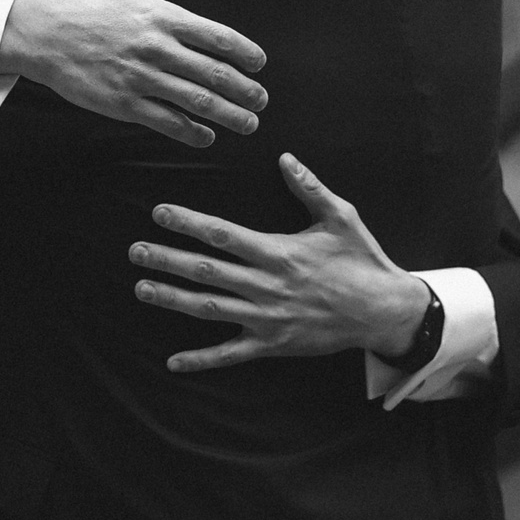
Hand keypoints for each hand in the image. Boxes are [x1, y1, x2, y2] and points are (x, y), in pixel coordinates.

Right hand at [0, 0, 266, 146]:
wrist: (40, 33)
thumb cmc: (86, 1)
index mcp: (162, 15)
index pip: (219, 38)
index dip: (247, 54)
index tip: (259, 65)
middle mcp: (155, 48)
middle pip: (215, 74)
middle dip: (247, 92)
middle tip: (262, 101)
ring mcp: (139, 78)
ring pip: (197, 102)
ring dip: (229, 116)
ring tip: (248, 124)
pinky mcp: (122, 103)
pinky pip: (167, 122)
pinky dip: (192, 132)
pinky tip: (206, 136)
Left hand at [132, 153, 429, 386]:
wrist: (384, 311)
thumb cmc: (362, 260)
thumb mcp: (341, 217)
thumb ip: (309, 188)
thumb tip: (285, 158)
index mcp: (278, 252)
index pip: (222, 235)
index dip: (188, 223)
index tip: (160, 212)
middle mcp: (266, 286)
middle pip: (206, 272)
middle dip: (167, 260)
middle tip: (136, 251)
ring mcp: (267, 318)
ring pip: (209, 309)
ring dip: (173, 299)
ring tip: (142, 289)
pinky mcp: (272, 345)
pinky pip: (230, 354)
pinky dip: (201, 359)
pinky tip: (173, 361)